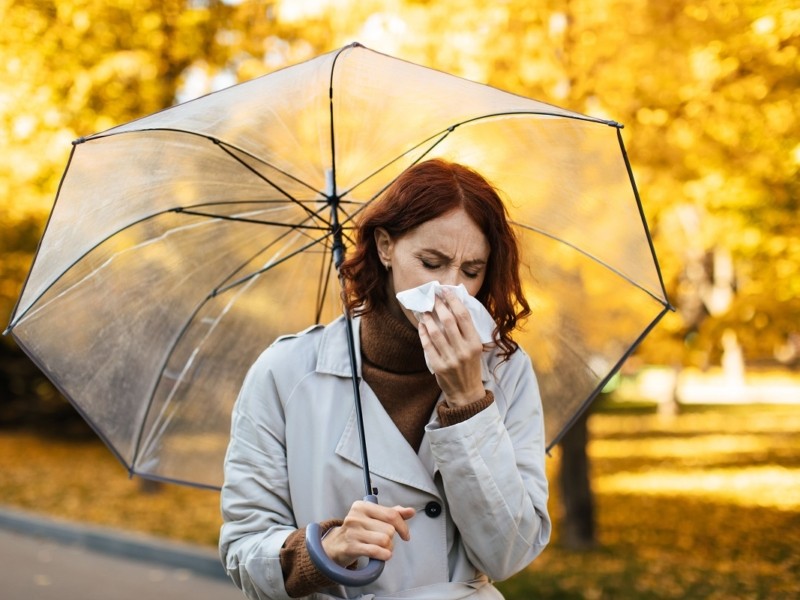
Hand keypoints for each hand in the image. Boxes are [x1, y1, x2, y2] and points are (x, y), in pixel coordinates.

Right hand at [321, 501, 415, 566]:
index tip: (405, 535)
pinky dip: (384, 555)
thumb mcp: (374, 517)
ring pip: (384, 540)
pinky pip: (375, 551)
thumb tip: (411, 511)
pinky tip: (383, 555)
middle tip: (385, 542)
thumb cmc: (359, 530)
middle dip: (392, 539)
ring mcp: (352, 532)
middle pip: (389, 529)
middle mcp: (356, 516)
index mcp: (362, 506)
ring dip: (388, 548)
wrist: (336, 545)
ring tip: (382, 548)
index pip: (391, 514)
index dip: (403, 526)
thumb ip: (393, 513)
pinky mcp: (351, 546)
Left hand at [418, 288, 484, 407]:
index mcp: (475, 343)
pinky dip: (423, 333)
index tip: (445, 291)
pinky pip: (427, 345)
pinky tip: (421, 325)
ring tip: (424, 310)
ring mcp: (450, 359)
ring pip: (435, 332)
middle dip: (439, 305)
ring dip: (428, 318)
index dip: (453, 300)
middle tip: (432, 297)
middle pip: (448, 321)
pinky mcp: (438, 366)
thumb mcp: (475, 348)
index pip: (463, 316)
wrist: (466, 392)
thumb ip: (466, 331)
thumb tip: (453, 307)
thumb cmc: (470, 366)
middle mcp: (463, 350)